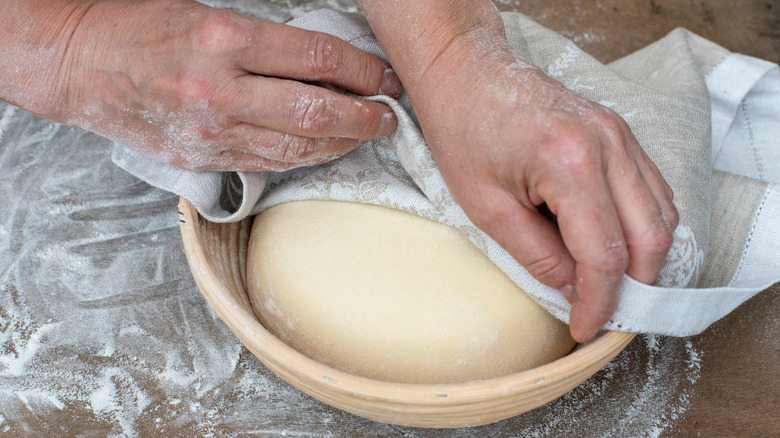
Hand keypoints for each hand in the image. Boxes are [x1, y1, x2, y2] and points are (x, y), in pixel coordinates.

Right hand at [37, 0, 400, 170]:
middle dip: (364, 117)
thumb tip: (326, 65)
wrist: (81, 64)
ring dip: (342, 143)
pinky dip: (305, 157)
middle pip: (317, 112)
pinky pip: (268, 163)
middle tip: (388, 116)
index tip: (383, 77)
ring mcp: (211, 131)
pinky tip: (324, 149)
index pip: (317, 58)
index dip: (362, 71)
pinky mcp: (202, 158)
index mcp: (224, 38)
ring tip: (364, 134)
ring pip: (298, 147)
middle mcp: (220, 89)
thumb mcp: (209, 13)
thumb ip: (268, 43)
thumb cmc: (141, 29)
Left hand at [415, 44, 678, 342]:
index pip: (605, 254)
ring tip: (608, 284)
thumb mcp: (485, 207)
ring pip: (662, 215)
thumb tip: (572, 289)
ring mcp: (620, 135)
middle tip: (604, 313)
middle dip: (632, 287)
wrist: (466, 73)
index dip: (599, 302)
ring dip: (643, 258)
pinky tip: (614, 243)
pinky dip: (643, 225)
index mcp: (570, 162)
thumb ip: (536, 254)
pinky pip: (651, 190)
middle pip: (651, 238)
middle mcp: (609, 145)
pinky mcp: (619, 132)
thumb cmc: (463, 130)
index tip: (585, 328)